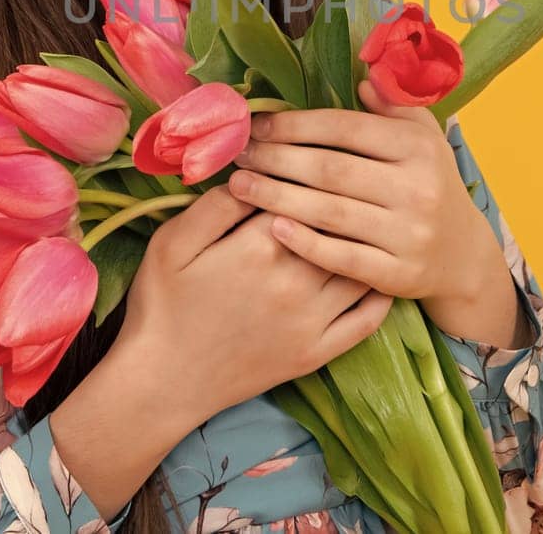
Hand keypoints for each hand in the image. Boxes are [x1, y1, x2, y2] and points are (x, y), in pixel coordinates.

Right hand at [117, 184, 394, 418]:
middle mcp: (295, 280)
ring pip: (359, 265)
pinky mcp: (317, 352)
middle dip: (341, 200)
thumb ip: (215, 205)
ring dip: (367, 240)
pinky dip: (380, 292)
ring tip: (372, 219)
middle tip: (351, 182)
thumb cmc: (162, 306)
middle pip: (335, 225)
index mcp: (258, 247)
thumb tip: (254, 172)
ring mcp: (311, 320)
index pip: (300, 192)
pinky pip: (366, 319)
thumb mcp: (171, 243)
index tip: (309, 158)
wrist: (163, 383)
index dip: (304, 171)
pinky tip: (379, 271)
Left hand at [227, 79, 499, 305]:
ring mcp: (408, 234)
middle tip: (238, 154)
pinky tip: (273, 228)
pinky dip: (306, 243)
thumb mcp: (423, 137)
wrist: (463, 255)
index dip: (296, 125)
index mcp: (418, 146)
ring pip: (330, 213)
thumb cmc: (430, 184)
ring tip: (240, 186)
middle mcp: (417, 188)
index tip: (257, 125)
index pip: (346, 128)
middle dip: (277, 159)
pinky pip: (343, 258)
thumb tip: (361, 76)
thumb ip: (392, 105)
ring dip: (277, 197)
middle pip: (331, 170)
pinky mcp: (398, 274)